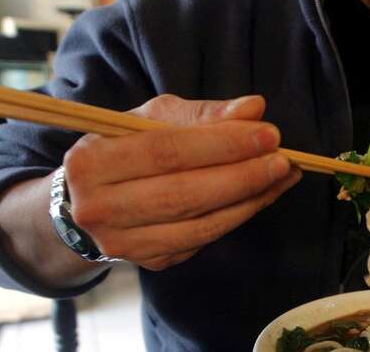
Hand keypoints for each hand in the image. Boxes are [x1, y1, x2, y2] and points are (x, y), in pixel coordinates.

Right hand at [62, 94, 301, 270]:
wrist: (87, 203)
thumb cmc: (122, 150)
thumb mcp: (150, 120)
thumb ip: (203, 114)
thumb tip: (253, 108)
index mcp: (92, 162)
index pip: (167, 152)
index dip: (222, 144)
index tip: (267, 134)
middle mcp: (99, 208)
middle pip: (184, 194)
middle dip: (242, 176)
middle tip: (282, 159)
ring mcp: (124, 242)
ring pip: (199, 224)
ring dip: (249, 200)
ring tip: (282, 177)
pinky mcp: (150, 261)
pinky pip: (203, 239)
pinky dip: (237, 217)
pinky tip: (261, 196)